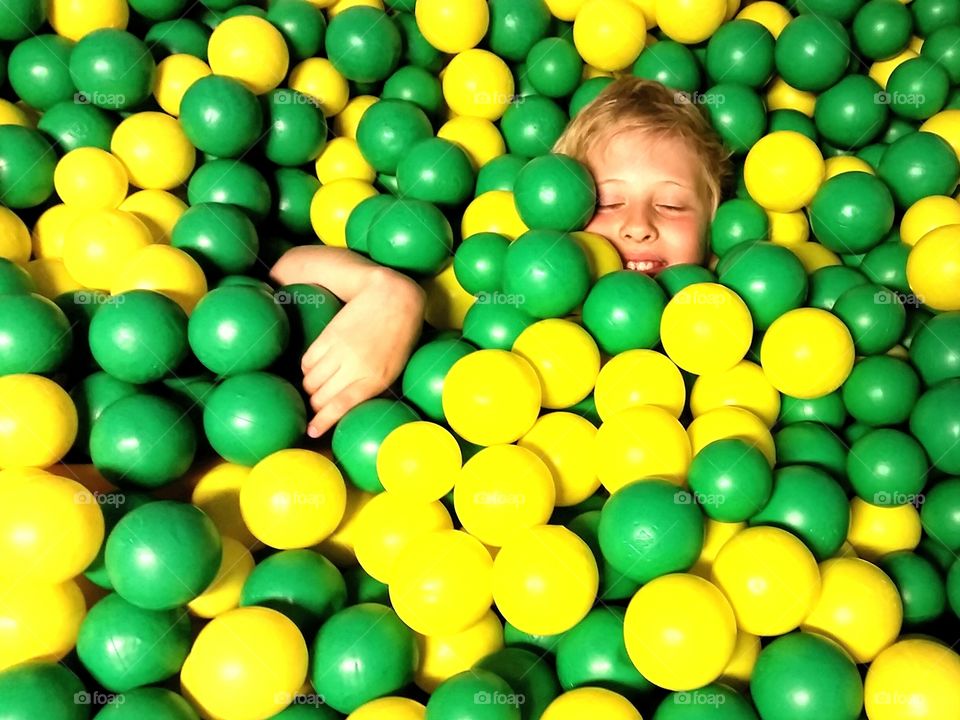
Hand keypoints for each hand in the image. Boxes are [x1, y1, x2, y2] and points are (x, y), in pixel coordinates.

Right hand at [300, 268, 425, 437]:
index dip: (322, 422)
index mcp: (375, 379)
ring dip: (310, 388)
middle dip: (315, 405)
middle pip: (320, 397)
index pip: (340, 407)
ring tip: (317, 385)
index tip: (311, 431)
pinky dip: (307, 369)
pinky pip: (307, 362)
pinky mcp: (328, 336)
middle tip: (317, 404)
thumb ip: (371, 388)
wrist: (393, 298)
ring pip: (310, 381)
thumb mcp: (392, 369)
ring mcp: (340, 351)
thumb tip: (345, 407)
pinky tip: (316, 366)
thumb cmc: (398, 338)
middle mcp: (355, 367)